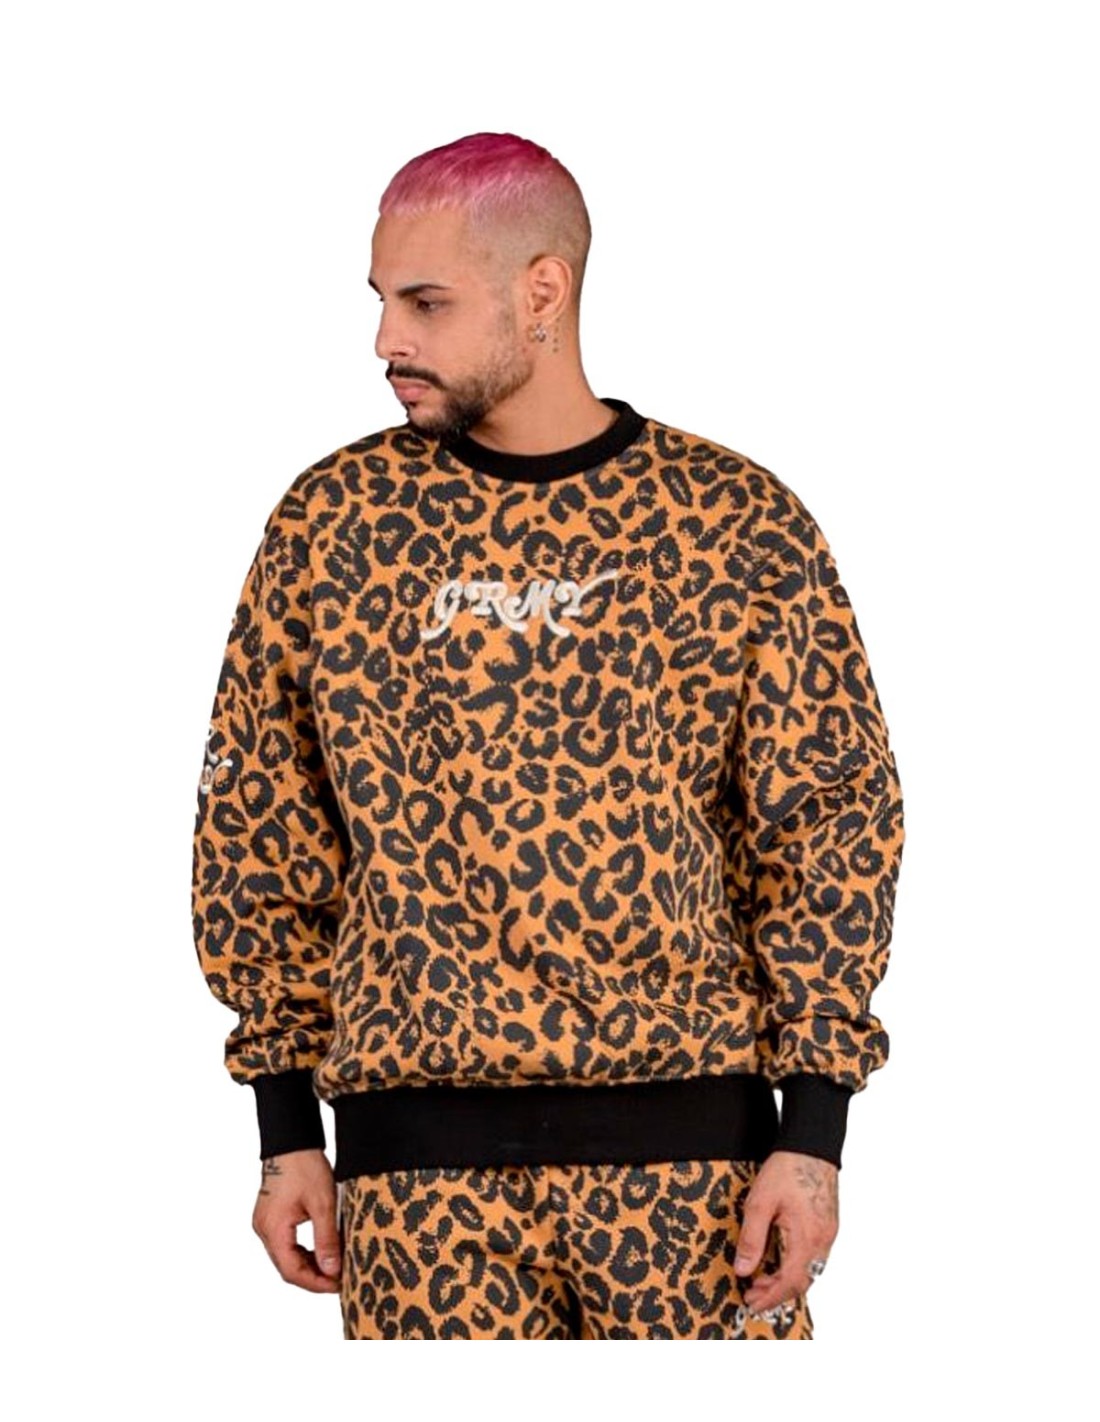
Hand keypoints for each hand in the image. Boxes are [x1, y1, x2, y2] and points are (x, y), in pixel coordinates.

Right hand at [251, 1148, 342, 1292]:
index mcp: (273, 1229)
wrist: (291, 1141)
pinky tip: (320, 1251)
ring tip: (333, 1267)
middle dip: (313, 1276)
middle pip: (287, 1267)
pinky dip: (302, 1251)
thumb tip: (331, 1271)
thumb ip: (326, 1239)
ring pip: (285, 1257)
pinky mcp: (270, 1217)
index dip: (316, 1283)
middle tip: (339, 1279)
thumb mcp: (323, 1204)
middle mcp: (264, 1230)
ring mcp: (265, 1223)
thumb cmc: (305, 1166)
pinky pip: (285, 1243)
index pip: (292, 1271)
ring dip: (308, 1265)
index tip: (338, 1285)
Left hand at [733, 1150, 838, 1315]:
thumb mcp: (760, 1202)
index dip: (770, 1297)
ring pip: (810, 1271)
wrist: (811, 1145)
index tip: (751, 1302)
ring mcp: (828, 1233)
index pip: (790, 1282)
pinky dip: (796, 1266)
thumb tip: (743, 1269)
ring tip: (762, 1280)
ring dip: (787, 1281)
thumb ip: (752, 1239)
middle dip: (777, 1293)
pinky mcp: (828, 1225)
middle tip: (752, 1295)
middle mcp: (823, 1240)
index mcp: (807, 1237)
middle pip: (802, 1282)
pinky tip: (781, 1261)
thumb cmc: (787, 1169)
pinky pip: (814, 1257)